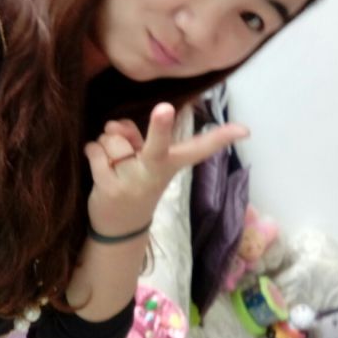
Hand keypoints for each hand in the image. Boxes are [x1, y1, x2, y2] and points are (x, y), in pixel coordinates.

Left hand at [84, 103, 248, 235]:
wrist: (120, 229)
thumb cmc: (136, 182)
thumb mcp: (145, 162)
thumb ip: (135, 137)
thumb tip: (114, 126)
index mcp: (170, 163)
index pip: (200, 148)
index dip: (221, 137)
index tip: (244, 130)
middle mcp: (155, 172)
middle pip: (157, 146)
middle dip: (161, 127)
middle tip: (165, 109)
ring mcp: (132, 181)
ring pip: (112, 139)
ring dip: (107, 143)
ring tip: (114, 161)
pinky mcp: (108, 187)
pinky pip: (95, 151)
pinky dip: (93, 151)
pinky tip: (100, 167)